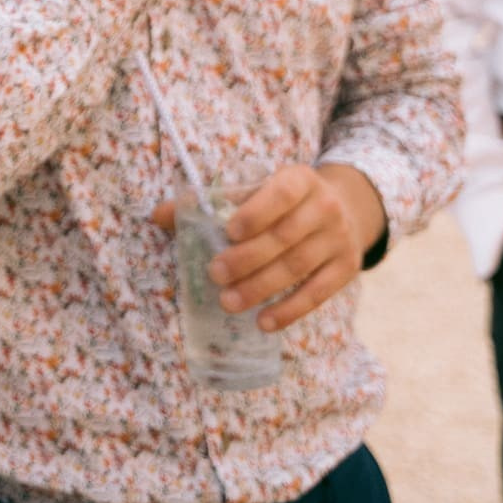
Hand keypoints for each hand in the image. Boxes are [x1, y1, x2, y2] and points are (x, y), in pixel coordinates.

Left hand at [149, 164, 384, 331]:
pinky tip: (264, 322)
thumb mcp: (257, 189)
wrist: (345, 208)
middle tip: (215, 274)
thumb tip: (156, 215)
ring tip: (229, 302)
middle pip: (284, 237)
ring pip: (298, 267)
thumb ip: (210, 201)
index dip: (256, 212)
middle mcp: (324, 207)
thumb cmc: (284, 201)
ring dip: (262, 288)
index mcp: (299, 179)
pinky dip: (290, 310)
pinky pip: (318, 293)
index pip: (281, 193)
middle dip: (247, 258)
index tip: (228, 231)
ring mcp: (339, 239)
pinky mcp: (347, 268)